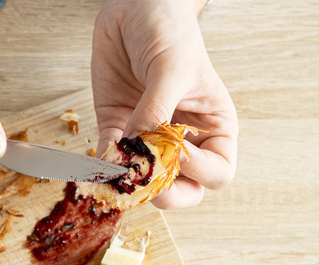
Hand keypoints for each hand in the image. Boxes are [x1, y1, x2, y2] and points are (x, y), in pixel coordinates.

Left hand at [92, 0, 236, 208]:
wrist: (136, 8)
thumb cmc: (170, 32)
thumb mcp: (172, 68)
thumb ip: (157, 109)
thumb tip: (140, 147)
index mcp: (213, 128)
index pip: (217, 172)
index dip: (199, 172)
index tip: (178, 153)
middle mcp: (183, 139)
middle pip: (183, 189)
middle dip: (164, 192)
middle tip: (146, 179)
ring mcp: (148, 137)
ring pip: (144, 179)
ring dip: (129, 181)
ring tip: (118, 170)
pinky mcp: (117, 127)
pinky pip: (111, 158)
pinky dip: (105, 163)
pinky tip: (101, 158)